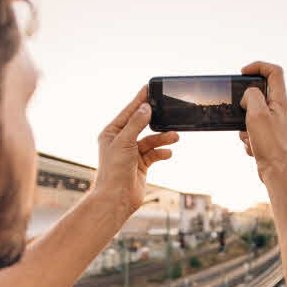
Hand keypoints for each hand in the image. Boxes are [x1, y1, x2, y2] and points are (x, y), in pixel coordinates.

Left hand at [93, 86, 177, 222]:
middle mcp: (121, 141)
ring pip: (151, 139)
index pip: (128, 112)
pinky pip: (154, 154)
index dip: (139, 100)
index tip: (149, 88)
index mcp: (112, 133)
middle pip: (141, 124)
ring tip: (175, 137)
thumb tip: (145, 107)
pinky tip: (168, 152)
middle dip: (155, 120)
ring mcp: (131, 153)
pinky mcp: (141, 165)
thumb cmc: (114, 171)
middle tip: (167, 110)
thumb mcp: (125, 142)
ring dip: (163, 138)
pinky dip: (162, 152)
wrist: (117, 198)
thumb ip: (136, 123)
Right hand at [238, 61, 286, 183]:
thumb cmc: (270, 144)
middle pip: (258, 93)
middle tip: (240, 112)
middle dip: (244, 103)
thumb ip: (251, 96)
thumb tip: (247, 95)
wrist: (277, 172)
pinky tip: (253, 148)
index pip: (274, 71)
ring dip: (243, 124)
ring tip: (250, 136)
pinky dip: (247, 137)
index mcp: (280, 100)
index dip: (258, 66)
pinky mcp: (266, 136)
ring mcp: (272, 123)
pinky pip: (250, 129)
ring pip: (251, 113)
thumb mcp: (257, 114)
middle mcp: (278, 109)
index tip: (242, 73)